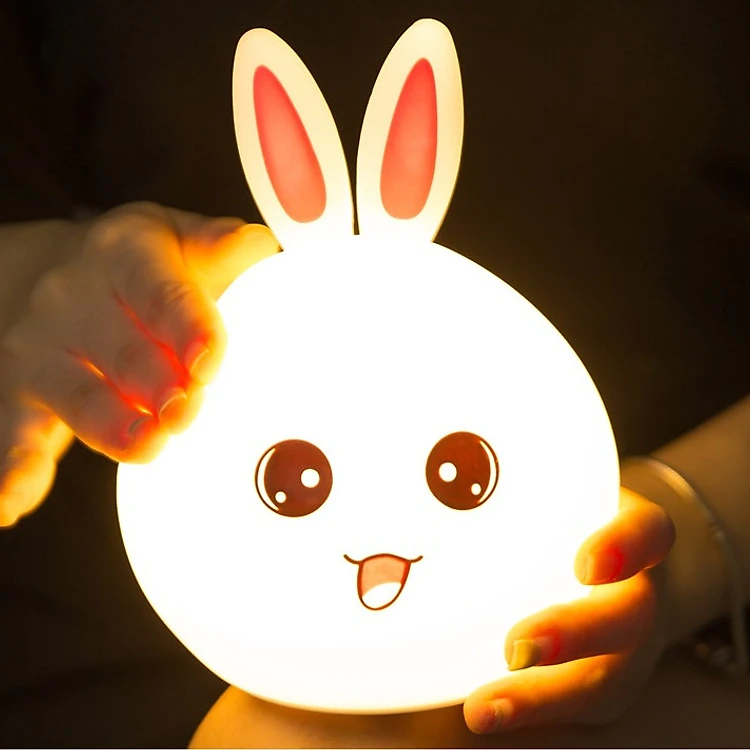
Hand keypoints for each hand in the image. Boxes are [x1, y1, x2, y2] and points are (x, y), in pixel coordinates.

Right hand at [0, 202, 277, 526]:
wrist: (43, 274)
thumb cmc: (131, 267)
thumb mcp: (170, 239)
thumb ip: (216, 245)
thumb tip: (257, 243)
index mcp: (123, 258)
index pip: (162, 294)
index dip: (188, 328)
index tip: (209, 361)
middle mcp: (74, 303)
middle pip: (124, 352)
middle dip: (159, 387)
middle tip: (188, 412)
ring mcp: (43, 353)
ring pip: (78, 397)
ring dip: (113, 427)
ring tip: (146, 445)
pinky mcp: (20, 399)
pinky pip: (15, 436)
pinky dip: (15, 471)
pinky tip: (14, 502)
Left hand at [463, 486, 675, 732]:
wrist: (613, 570)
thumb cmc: (575, 525)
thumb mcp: (567, 493)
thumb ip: (522, 473)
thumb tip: (436, 437)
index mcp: (632, 540)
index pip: (646, 534)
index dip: (624, 547)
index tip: (586, 563)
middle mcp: (635, 597)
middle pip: (625, 620)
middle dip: (574, 636)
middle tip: (518, 646)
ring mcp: (623, 652)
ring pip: (600, 682)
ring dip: (542, 699)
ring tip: (483, 709)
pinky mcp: (599, 688)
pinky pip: (571, 708)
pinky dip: (528, 715)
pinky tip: (480, 714)